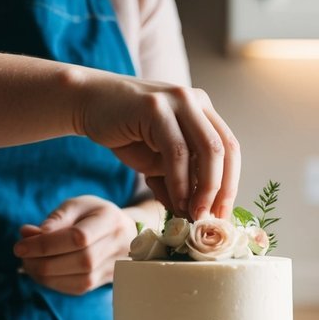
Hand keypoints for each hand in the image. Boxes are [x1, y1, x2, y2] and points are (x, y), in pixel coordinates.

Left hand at [12, 196, 141, 294]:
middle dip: (43, 262)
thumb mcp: (78, 205)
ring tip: (29, 263)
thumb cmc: (95, 215)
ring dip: (46, 275)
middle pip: (81, 261)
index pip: (78, 237)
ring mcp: (115, 267)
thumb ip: (57, 218)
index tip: (21, 246)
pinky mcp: (105, 282)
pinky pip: (78, 288)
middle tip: (21, 255)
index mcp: (111, 220)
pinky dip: (55, 283)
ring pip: (79, 280)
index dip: (47, 244)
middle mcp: (118, 246)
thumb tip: (33, 235)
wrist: (125, 233)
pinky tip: (42, 272)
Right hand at [72, 73, 239, 220]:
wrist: (88, 103)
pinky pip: (177, 151)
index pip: (229, 149)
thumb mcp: (158, 162)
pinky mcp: (155, 107)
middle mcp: (195, 100)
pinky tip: (177, 201)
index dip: (230, 184)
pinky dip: (180, 181)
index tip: (222, 215)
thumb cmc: (125, 133)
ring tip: (193, 215)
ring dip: (203, 189)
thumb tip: (196, 216)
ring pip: (206, 149)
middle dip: (221, 189)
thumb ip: (180, 182)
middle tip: (211, 220)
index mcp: (203, 110)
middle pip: (224, 149)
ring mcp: (177, 100)